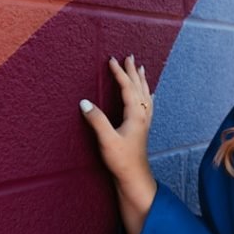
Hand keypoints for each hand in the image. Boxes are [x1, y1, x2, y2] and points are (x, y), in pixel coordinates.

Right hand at [80, 54, 156, 233]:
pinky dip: (147, 94)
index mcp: (135, 114)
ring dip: (141, 80)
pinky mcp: (142, 129)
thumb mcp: (106, 140)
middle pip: (139, 88)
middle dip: (134, 71)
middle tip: (130, 56)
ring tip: (141, 69)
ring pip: (145, 95)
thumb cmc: (121, 160)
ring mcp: (144, 122)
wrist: (134, 177)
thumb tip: (84, 102)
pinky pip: (147, 104)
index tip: (112, 60)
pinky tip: (149, 95)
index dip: (119, 73)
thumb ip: (96, 120)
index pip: (127, 88)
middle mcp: (143, 115)